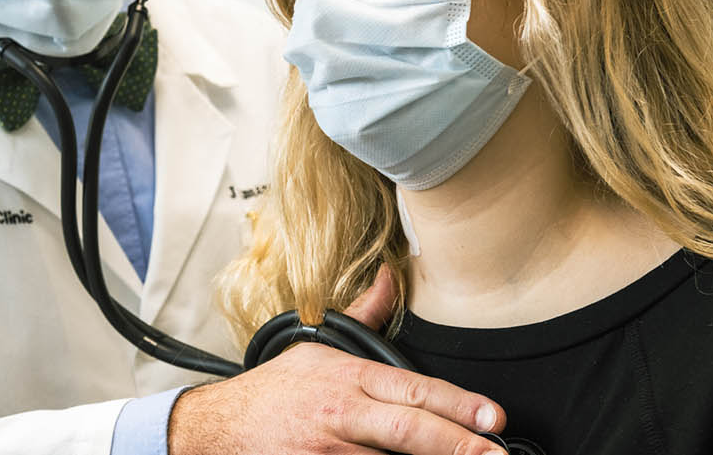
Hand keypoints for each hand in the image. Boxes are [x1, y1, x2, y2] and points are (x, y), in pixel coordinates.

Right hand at [168, 267, 506, 454]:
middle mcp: (342, 417)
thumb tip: (391, 276)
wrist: (219, 430)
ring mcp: (328, 454)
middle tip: (493, 454)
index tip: (492, 417)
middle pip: (410, 431)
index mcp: (348, 379)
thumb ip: (365, 316)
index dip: (457, 404)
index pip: (413, 389)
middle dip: (458, 445)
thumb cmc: (275, 393)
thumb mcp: (320, 347)